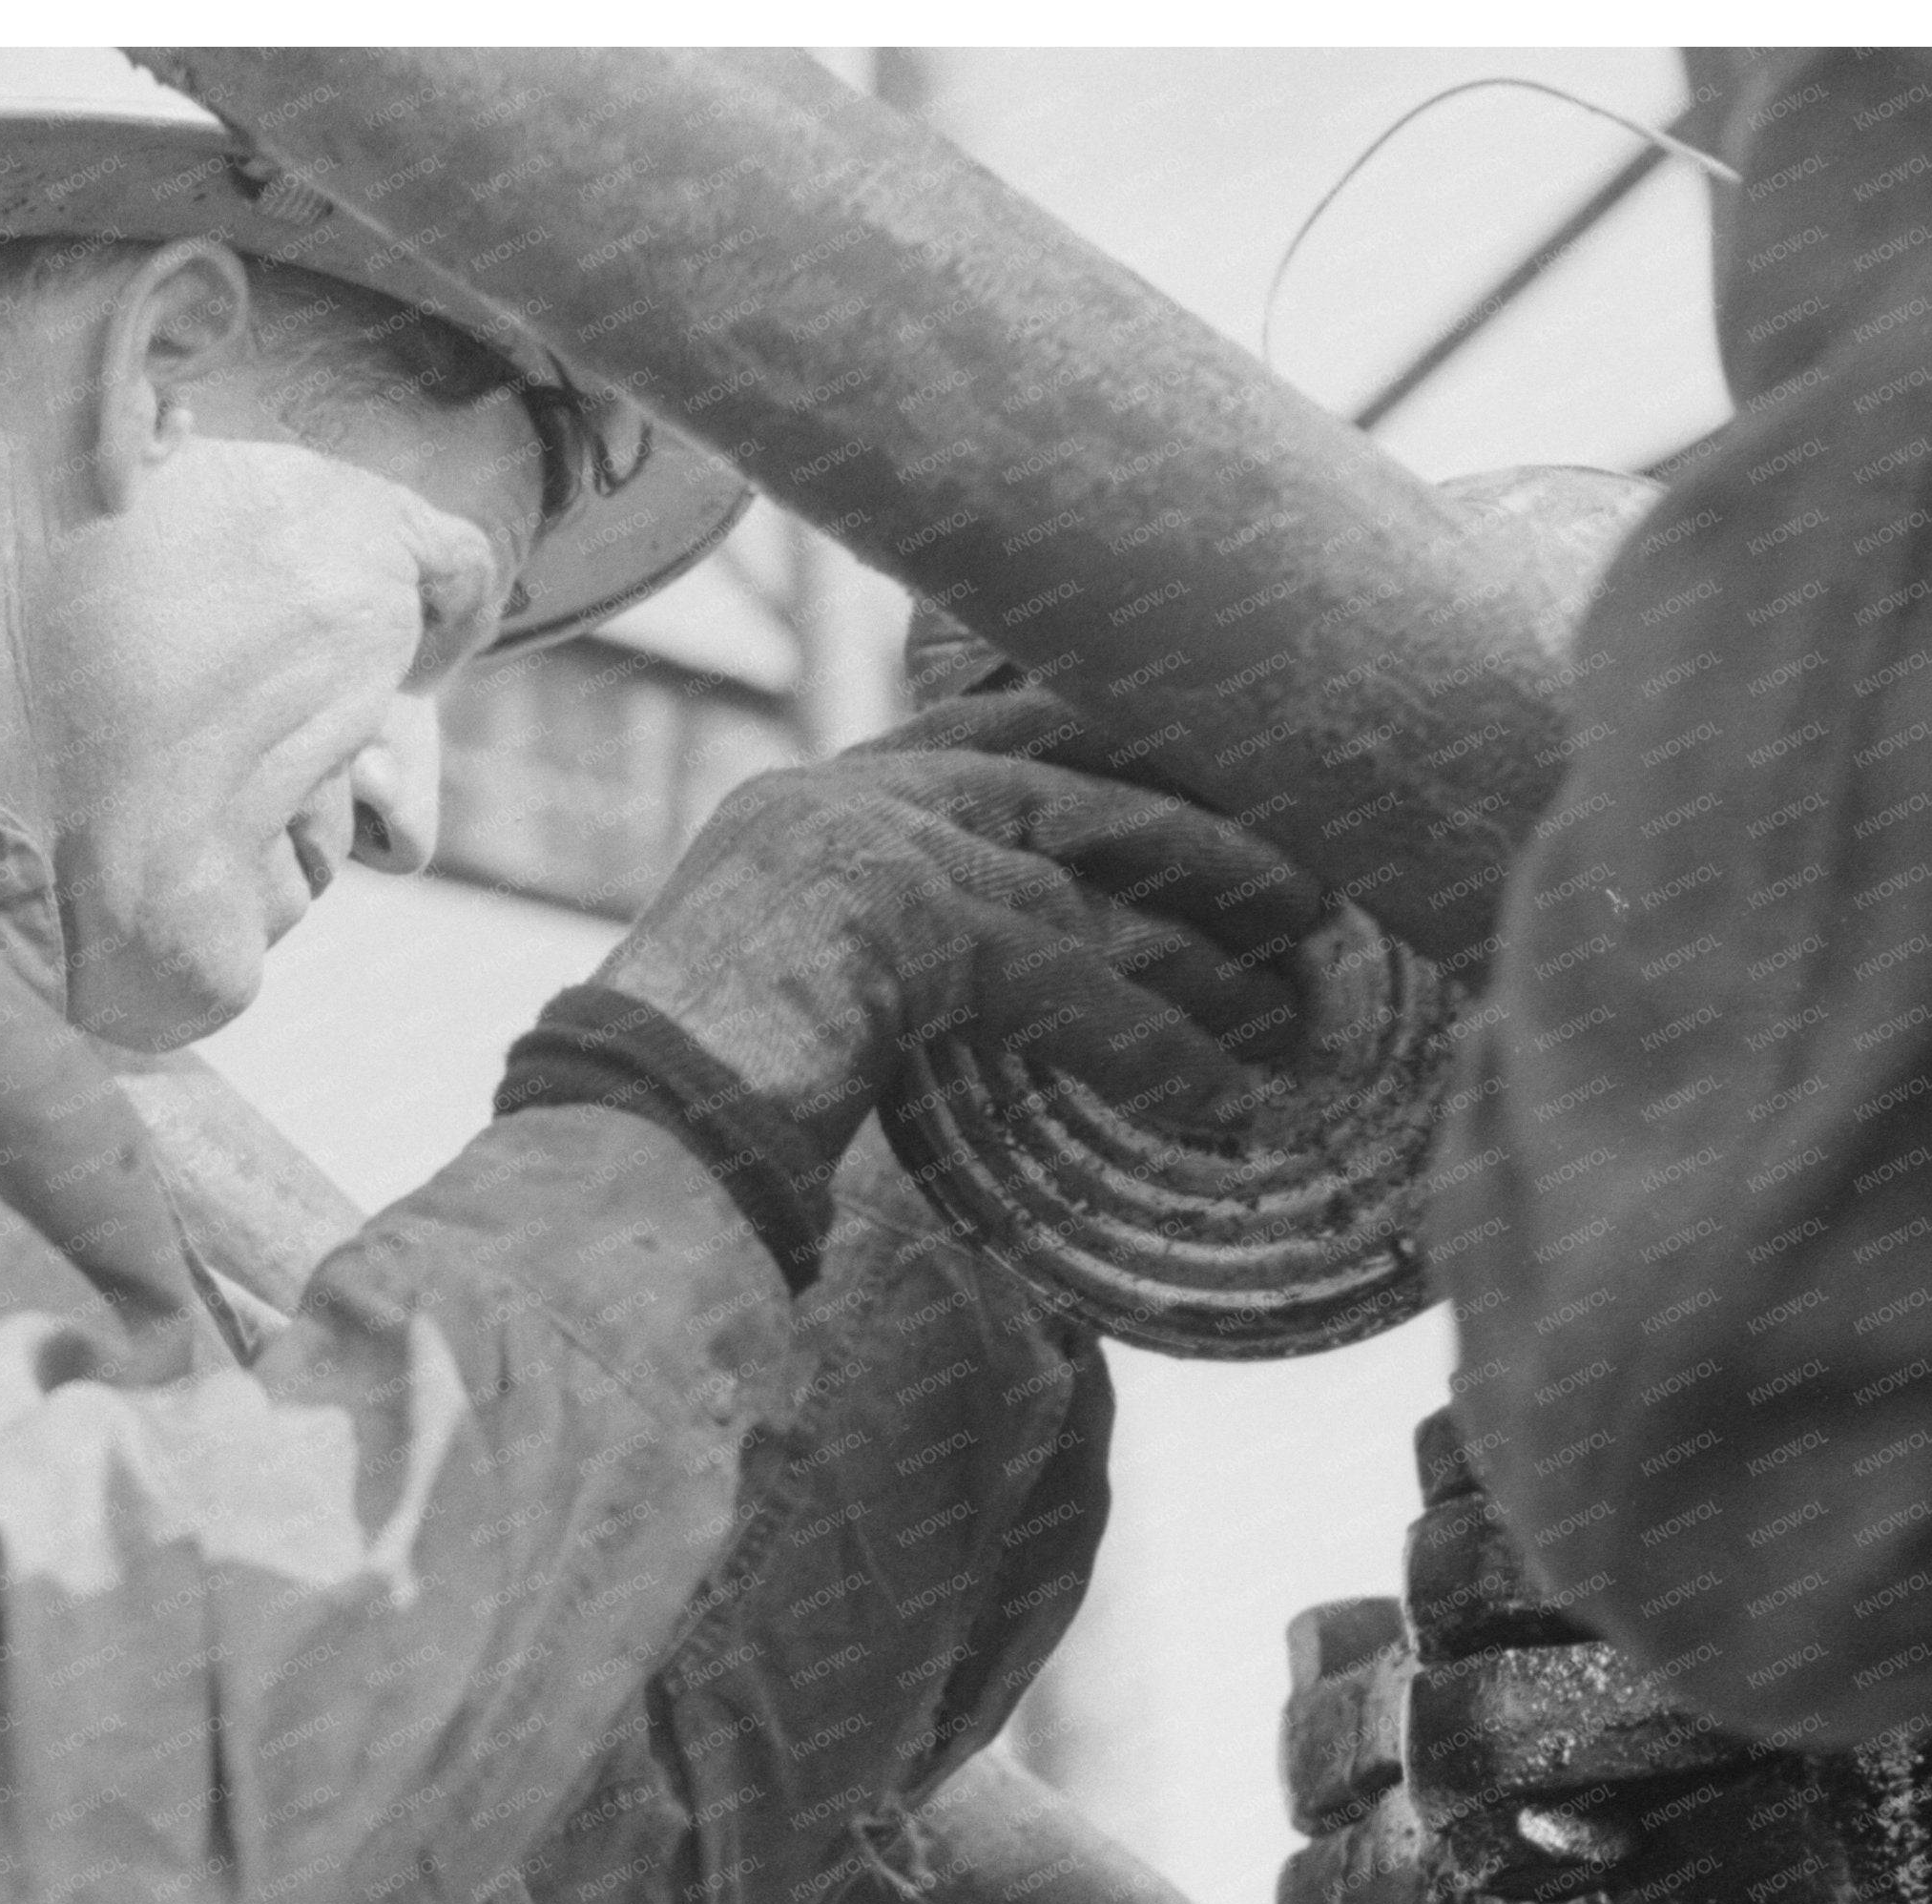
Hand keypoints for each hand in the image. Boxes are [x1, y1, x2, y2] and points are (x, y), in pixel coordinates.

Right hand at [595, 694, 1329, 1147]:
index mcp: (809, 806)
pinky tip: (1223, 1104)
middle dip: (1202, 833)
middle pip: (1066, 784)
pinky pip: (1064, 976)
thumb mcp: (799, 1008)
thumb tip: (1000, 1017)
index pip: (994, 732)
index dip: (1117, 750)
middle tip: (1319, 883)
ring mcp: (864, 846)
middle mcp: (838, 798)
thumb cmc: (680, 1119)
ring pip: (1084, 876)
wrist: (612, 1144)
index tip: (1216, 777)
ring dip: (1210, 943)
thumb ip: (890, 975)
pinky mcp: (896, 918)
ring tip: (1305, 1003)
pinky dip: (1154, 1045)